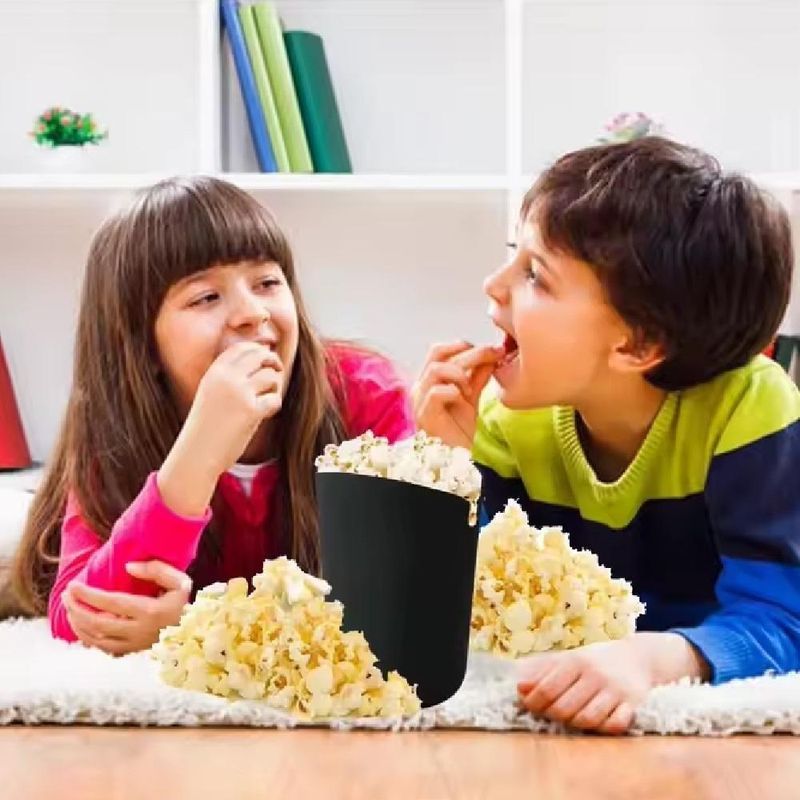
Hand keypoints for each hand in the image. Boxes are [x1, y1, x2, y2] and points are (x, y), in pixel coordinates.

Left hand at [62, 560, 191, 655]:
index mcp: (150, 612)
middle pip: (99, 623)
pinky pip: (100, 649)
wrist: (191, 630)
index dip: (89, 595)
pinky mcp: (129, 653)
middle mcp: (139, 631)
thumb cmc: (181, 601)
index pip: (112, 604)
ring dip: (77, 623)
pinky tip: (78, 624)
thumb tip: (128, 568)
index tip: (73, 585)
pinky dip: (85, 637)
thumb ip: (156, 569)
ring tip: (69, 607)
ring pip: (96, 639)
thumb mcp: (179, 581)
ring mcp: (133, 645)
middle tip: (66, 595)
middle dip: (77, 609)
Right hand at [158, 342, 282, 515]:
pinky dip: (274, 406)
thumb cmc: (206, 426)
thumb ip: (228, 377)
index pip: (242, 348)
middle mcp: (225, 378)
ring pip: (271, 376)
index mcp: (214, 372)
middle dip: (273, 362)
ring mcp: (238, 393)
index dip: (258, 350)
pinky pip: (275, 399)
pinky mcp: (250, 411)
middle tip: (277, 372)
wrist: (196, 454)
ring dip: (274, 387)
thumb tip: (259, 358)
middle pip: (260, 355)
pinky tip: (264, 414)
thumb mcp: (210, 392)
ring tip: (266, 399)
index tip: (266, 361)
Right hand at [412, 341, 503, 447]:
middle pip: (438, 354)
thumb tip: (492, 353)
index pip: (439, 350)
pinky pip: (436, 392)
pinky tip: (464, 399)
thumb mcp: (472, 396)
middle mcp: (420, 387)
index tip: (490, 351)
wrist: (458, 459)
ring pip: (435, 369)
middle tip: (494, 355)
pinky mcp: (424, 416)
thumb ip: (477, 375)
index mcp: (429, 381)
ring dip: (460, 373)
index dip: (463, 346)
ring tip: (471, 388)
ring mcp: (419, 401)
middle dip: (470, 353)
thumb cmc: (460, 430)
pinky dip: (453, 391)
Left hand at [516, 639, 652, 733]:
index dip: (534, 702)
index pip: (548, 688)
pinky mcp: (633, 704)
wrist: (638, 657)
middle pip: (565, 707)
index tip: (528, 706)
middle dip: (551, 715)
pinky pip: (615, 725)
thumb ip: (543, 671)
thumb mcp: (569, 658)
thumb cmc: (595, 661)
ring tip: (569, 719)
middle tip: (549, 714)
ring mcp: (616, 690)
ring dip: (574, 724)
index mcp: (576, 661)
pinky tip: (596, 722)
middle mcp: (596, 675)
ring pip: (588, 719)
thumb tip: (520, 686)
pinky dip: (603, 728)